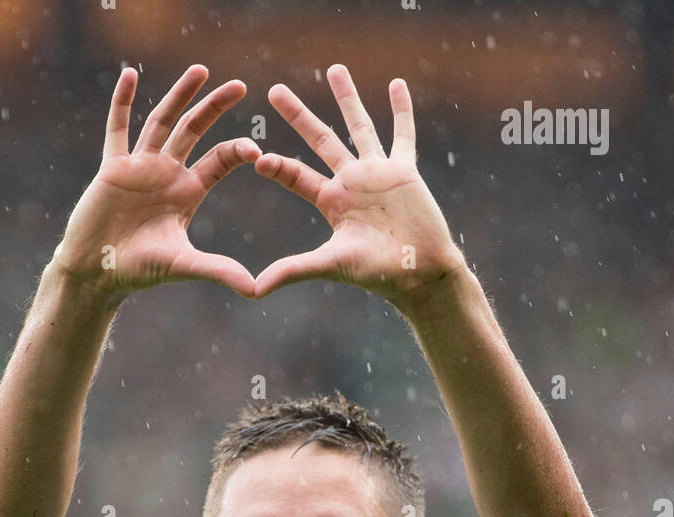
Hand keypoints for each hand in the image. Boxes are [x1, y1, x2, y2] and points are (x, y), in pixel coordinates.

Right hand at [55, 64, 259, 301]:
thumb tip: (255, 291)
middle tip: (240, 86)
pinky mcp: (112, 166)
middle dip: (216, 108)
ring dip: (180, 95)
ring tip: (201, 71)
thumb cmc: (139, 270)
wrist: (98, 272)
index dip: (237, 152)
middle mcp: (167, 173)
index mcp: (188, 192)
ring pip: (163, 121)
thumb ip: (218, 271)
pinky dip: (122, 102)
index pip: (220, 161)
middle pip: (196, 131)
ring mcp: (140, 166)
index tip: (256, 151)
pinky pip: (118, 128)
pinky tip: (129, 74)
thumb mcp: (183, 265)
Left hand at [252, 65, 464, 310]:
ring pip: (359, 126)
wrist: (418, 273)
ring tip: (334, 69)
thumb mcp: (330, 265)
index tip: (257, 158)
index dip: (278, 166)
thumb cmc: (376, 272)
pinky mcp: (404, 170)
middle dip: (297, 115)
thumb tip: (255, 290)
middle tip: (275, 91)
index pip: (296, 175)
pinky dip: (401, 109)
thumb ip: (293, 270)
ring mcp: (377, 173)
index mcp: (331, 202)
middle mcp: (351, 182)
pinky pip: (402, 133)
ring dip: (347, 98)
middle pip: (320, 139)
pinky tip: (396, 83)